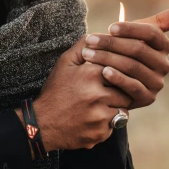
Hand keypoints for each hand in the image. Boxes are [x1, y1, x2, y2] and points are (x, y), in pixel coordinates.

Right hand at [16, 39, 133, 152]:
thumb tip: (98, 35)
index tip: (114, 76)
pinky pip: (115, 125)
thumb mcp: (64, 64)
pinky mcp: (100, 132)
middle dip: (120, 91)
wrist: (41, 124)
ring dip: (116, 107)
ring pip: (124, 109)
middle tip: (109, 92)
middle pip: (126, 89)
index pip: (120, 67)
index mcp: (90, 74)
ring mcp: (99, 116)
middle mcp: (97, 95)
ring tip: (100, 106)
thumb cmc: (55, 91)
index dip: (119, 72)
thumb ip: (82, 47)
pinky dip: (108, 123)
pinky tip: (93, 119)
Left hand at [79, 6, 168, 108]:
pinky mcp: (147, 98)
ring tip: (88, 54)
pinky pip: (133, 86)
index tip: (110, 27)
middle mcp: (164, 65)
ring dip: (107, 58)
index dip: (131, 29)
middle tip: (90, 40)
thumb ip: (157, 22)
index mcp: (162, 46)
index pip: (152, 33)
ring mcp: (156, 83)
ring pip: (132, 66)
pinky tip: (102, 72)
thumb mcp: (134, 36)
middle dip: (111, 43)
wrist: (108, 83)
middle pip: (139, 50)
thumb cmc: (120, 53)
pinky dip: (117, 78)